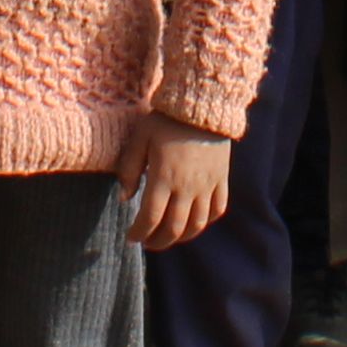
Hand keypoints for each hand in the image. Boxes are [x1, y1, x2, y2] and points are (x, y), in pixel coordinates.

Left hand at [123, 117, 232, 250]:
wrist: (202, 104)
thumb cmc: (165, 120)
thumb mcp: (140, 138)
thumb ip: (129, 168)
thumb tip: (124, 198)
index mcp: (164, 177)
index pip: (150, 218)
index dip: (139, 233)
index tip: (131, 237)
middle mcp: (187, 187)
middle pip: (173, 228)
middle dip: (158, 241)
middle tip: (148, 242)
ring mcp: (207, 185)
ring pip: (197, 224)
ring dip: (181, 237)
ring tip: (169, 237)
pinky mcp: (221, 179)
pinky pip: (218, 209)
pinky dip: (206, 222)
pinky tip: (194, 222)